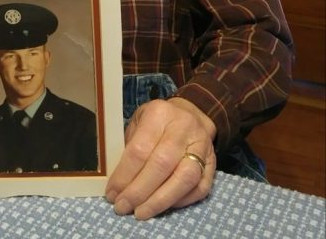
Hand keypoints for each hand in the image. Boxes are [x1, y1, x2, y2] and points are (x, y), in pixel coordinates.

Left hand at [105, 97, 216, 219]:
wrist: (191, 114)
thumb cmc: (158, 121)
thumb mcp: (139, 122)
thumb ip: (129, 146)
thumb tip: (118, 182)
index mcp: (159, 114)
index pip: (140, 149)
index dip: (125, 176)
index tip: (112, 194)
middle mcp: (183, 128)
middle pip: (161, 165)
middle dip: (140, 192)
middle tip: (123, 207)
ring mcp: (202, 146)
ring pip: (184, 179)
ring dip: (160, 201)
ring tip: (141, 212)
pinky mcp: (214, 163)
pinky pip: (200, 188)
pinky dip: (180, 202)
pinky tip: (163, 207)